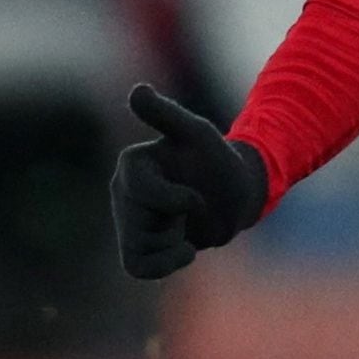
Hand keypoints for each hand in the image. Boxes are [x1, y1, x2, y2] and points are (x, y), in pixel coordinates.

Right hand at [111, 83, 268, 279]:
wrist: (236, 194)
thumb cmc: (218, 160)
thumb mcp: (198, 134)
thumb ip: (166, 116)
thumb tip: (137, 89)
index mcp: (132, 164)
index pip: (143, 194)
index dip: (176, 201)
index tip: (195, 195)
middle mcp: (122, 191)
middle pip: (136, 226)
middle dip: (174, 223)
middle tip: (191, 210)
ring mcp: (128, 219)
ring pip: (137, 250)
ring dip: (171, 245)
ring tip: (183, 226)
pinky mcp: (138, 244)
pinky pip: (137, 268)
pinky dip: (164, 265)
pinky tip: (185, 249)